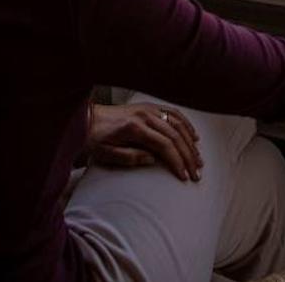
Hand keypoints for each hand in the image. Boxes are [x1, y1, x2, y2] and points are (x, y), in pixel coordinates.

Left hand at [85, 102, 202, 181]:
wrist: (85, 119)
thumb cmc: (94, 139)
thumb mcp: (106, 154)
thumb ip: (129, 158)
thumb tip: (153, 160)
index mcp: (135, 128)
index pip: (164, 145)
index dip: (177, 162)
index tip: (184, 176)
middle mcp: (145, 116)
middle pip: (175, 135)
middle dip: (188, 156)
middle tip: (197, 172)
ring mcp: (149, 109)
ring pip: (178, 124)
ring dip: (191, 142)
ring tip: (198, 159)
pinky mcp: (149, 107)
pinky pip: (173, 113)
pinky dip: (186, 124)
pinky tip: (194, 136)